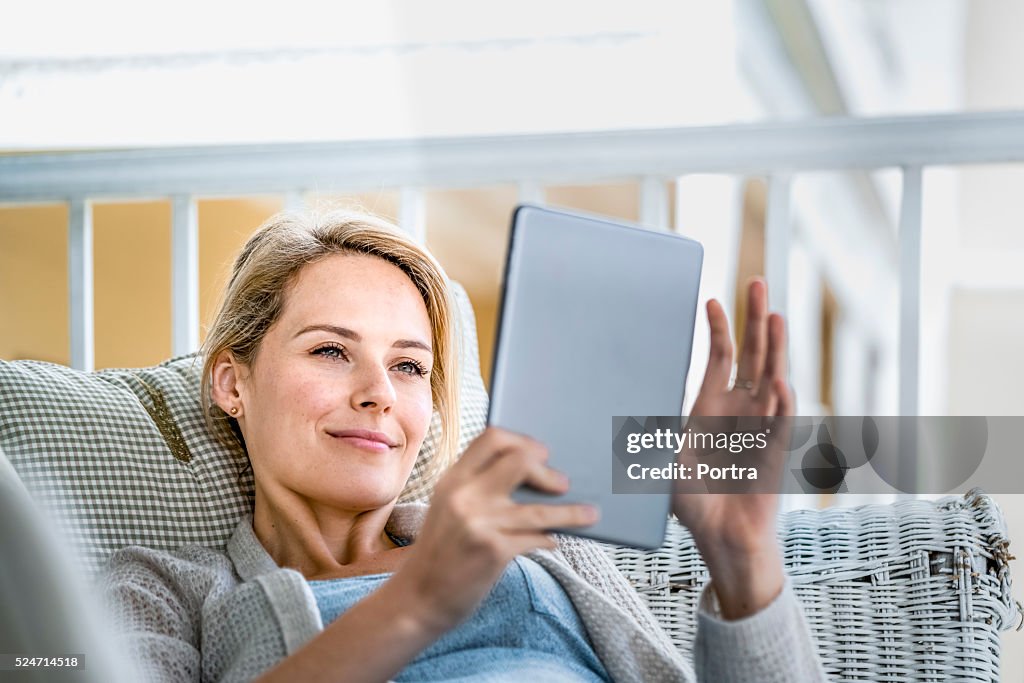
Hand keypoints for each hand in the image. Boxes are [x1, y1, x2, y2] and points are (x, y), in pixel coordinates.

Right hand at [391, 427, 597, 635]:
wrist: (417, 599)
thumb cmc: (440, 553)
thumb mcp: (448, 509)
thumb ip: (478, 487)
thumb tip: (534, 474)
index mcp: (452, 480)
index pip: (491, 438)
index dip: (521, 441)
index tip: (539, 452)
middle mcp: (464, 496)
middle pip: (519, 461)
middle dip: (547, 470)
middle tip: (562, 482)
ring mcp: (479, 523)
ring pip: (540, 508)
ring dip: (571, 512)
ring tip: (589, 514)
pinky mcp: (493, 552)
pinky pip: (537, 538)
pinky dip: (550, 538)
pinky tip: (554, 540)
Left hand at [670, 279, 792, 617]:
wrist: (720, 538)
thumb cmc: (692, 502)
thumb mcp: (661, 460)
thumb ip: (648, 435)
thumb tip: (616, 416)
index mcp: (711, 408)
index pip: (719, 358)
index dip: (718, 328)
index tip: (713, 299)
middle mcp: (739, 410)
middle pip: (751, 355)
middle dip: (754, 320)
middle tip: (757, 283)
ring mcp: (760, 428)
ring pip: (771, 378)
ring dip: (774, 349)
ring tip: (775, 316)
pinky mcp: (774, 453)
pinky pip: (780, 424)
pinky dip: (780, 405)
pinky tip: (779, 383)